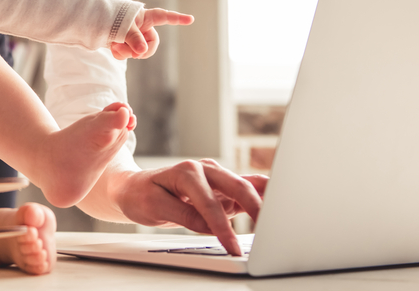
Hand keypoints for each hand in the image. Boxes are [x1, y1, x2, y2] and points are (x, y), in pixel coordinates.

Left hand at [109, 8, 193, 59]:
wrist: (93, 22)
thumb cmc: (110, 19)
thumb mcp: (123, 27)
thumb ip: (134, 39)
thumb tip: (142, 51)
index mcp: (144, 17)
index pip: (164, 17)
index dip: (177, 19)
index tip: (191, 19)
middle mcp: (141, 27)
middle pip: (152, 44)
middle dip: (142, 51)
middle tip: (134, 54)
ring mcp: (133, 37)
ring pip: (138, 51)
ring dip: (127, 52)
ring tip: (115, 45)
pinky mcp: (124, 44)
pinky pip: (127, 54)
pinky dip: (120, 53)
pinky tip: (112, 48)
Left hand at [115, 160, 266, 255]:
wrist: (135, 187)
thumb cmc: (142, 194)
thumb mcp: (154, 206)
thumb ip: (183, 215)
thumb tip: (209, 226)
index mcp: (187, 172)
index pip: (209, 203)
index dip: (222, 228)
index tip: (232, 248)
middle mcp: (205, 169)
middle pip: (237, 187)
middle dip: (256, 209)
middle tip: (270, 233)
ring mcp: (216, 177)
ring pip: (246, 186)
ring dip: (264, 200)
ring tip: (282, 216)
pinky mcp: (222, 188)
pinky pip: (246, 189)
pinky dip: (263, 195)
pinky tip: (279, 201)